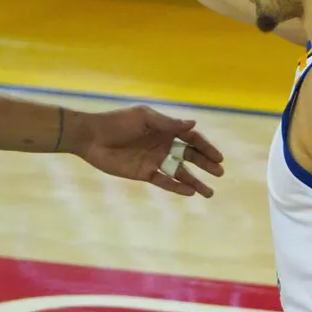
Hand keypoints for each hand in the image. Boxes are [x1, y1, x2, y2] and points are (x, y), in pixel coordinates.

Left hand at [66, 106, 225, 196]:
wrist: (92, 137)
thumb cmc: (118, 122)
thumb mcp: (144, 118)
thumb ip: (168, 124)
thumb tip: (193, 124)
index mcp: (165, 129)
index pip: (191, 138)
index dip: (206, 147)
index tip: (219, 158)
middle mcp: (163, 145)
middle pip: (190, 156)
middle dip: (205, 164)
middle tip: (220, 173)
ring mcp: (154, 160)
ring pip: (179, 172)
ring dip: (195, 181)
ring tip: (209, 192)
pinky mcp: (144, 173)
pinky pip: (164, 181)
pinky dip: (176, 187)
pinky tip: (189, 192)